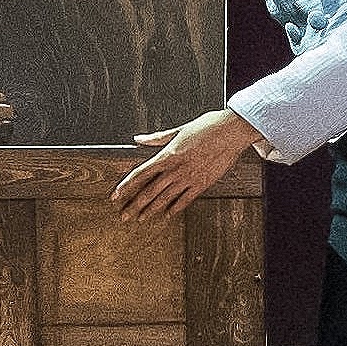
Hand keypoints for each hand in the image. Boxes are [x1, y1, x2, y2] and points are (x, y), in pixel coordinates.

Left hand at [113, 109, 260, 221]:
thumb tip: (138, 139)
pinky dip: (175, 208)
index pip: (140, 174)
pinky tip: (167, 215)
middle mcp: (176, 170)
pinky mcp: (202, 183)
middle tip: (124, 215)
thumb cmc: (206, 127)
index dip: (126, 186)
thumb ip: (156, 138)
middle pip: (149, 191)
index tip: (116, 196)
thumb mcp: (178, 130)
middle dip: (135, 205)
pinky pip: (185, 199)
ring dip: (151, 210)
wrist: (231, 132)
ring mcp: (189, 178)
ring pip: (165, 198)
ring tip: (141, 218)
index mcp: (167, 155)